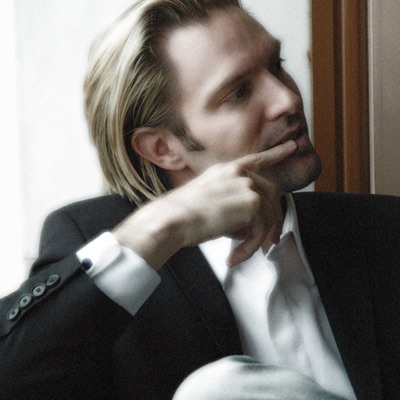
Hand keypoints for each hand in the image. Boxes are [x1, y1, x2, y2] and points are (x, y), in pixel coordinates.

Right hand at [113, 140, 296, 268]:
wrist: (171, 219)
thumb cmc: (181, 214)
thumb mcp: (208, 202)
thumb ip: (231, 205)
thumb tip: (244, 226)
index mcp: (226, 171)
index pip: (256, 159)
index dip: (276, 153)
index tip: (291, 147)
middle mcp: (238, 174)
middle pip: (270, 195)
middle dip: (272, 221)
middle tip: (268, 240)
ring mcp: (246, 185)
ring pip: (267, 216)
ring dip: (256, 240)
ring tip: (240, 252)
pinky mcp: (251, 203)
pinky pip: (260, 231)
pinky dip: (249, 248)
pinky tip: (235, 256)